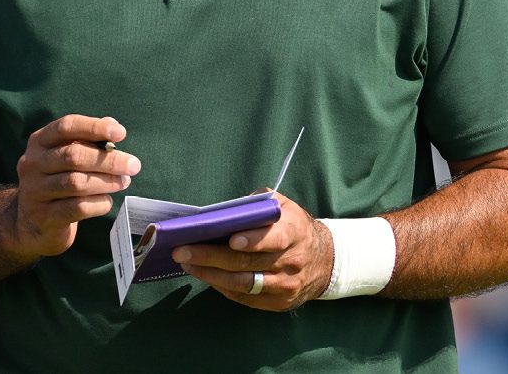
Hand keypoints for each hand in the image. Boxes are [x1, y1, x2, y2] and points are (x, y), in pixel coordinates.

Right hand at [10, 115, 141, 258]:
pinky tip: (108, 201)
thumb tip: (113, 126)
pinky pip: (77, 208)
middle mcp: (32, 164)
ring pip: (76, 182)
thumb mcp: (67, 156)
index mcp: (39, 142)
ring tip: (124, 182)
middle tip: (134, 165)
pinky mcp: (43, 217)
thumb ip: (89, 139)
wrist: (31, 222)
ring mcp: (34, 191)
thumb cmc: (58, 180)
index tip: (121, 133)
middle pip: (74, 156)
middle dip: (109, 159)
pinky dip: (99, 203)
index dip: (94, 128)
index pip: (66, 127)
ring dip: (107, 181)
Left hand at [172, 191, 333, 311]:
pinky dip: (222, 286)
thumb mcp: (286, 207)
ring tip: (188, 264)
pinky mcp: (279, 303)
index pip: (275, 238)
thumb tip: (226, 210)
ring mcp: (286, 285)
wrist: (325, 261)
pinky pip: (245, 297)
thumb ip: (260, 204)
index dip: (253, 240)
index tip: (230, 240)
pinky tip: (206, 276)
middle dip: (211, 257)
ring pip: (243, 283)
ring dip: (210, 274)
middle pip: (247, 263)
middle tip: (183, 251)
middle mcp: (292, 261)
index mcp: (295, 232)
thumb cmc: (295, 228)